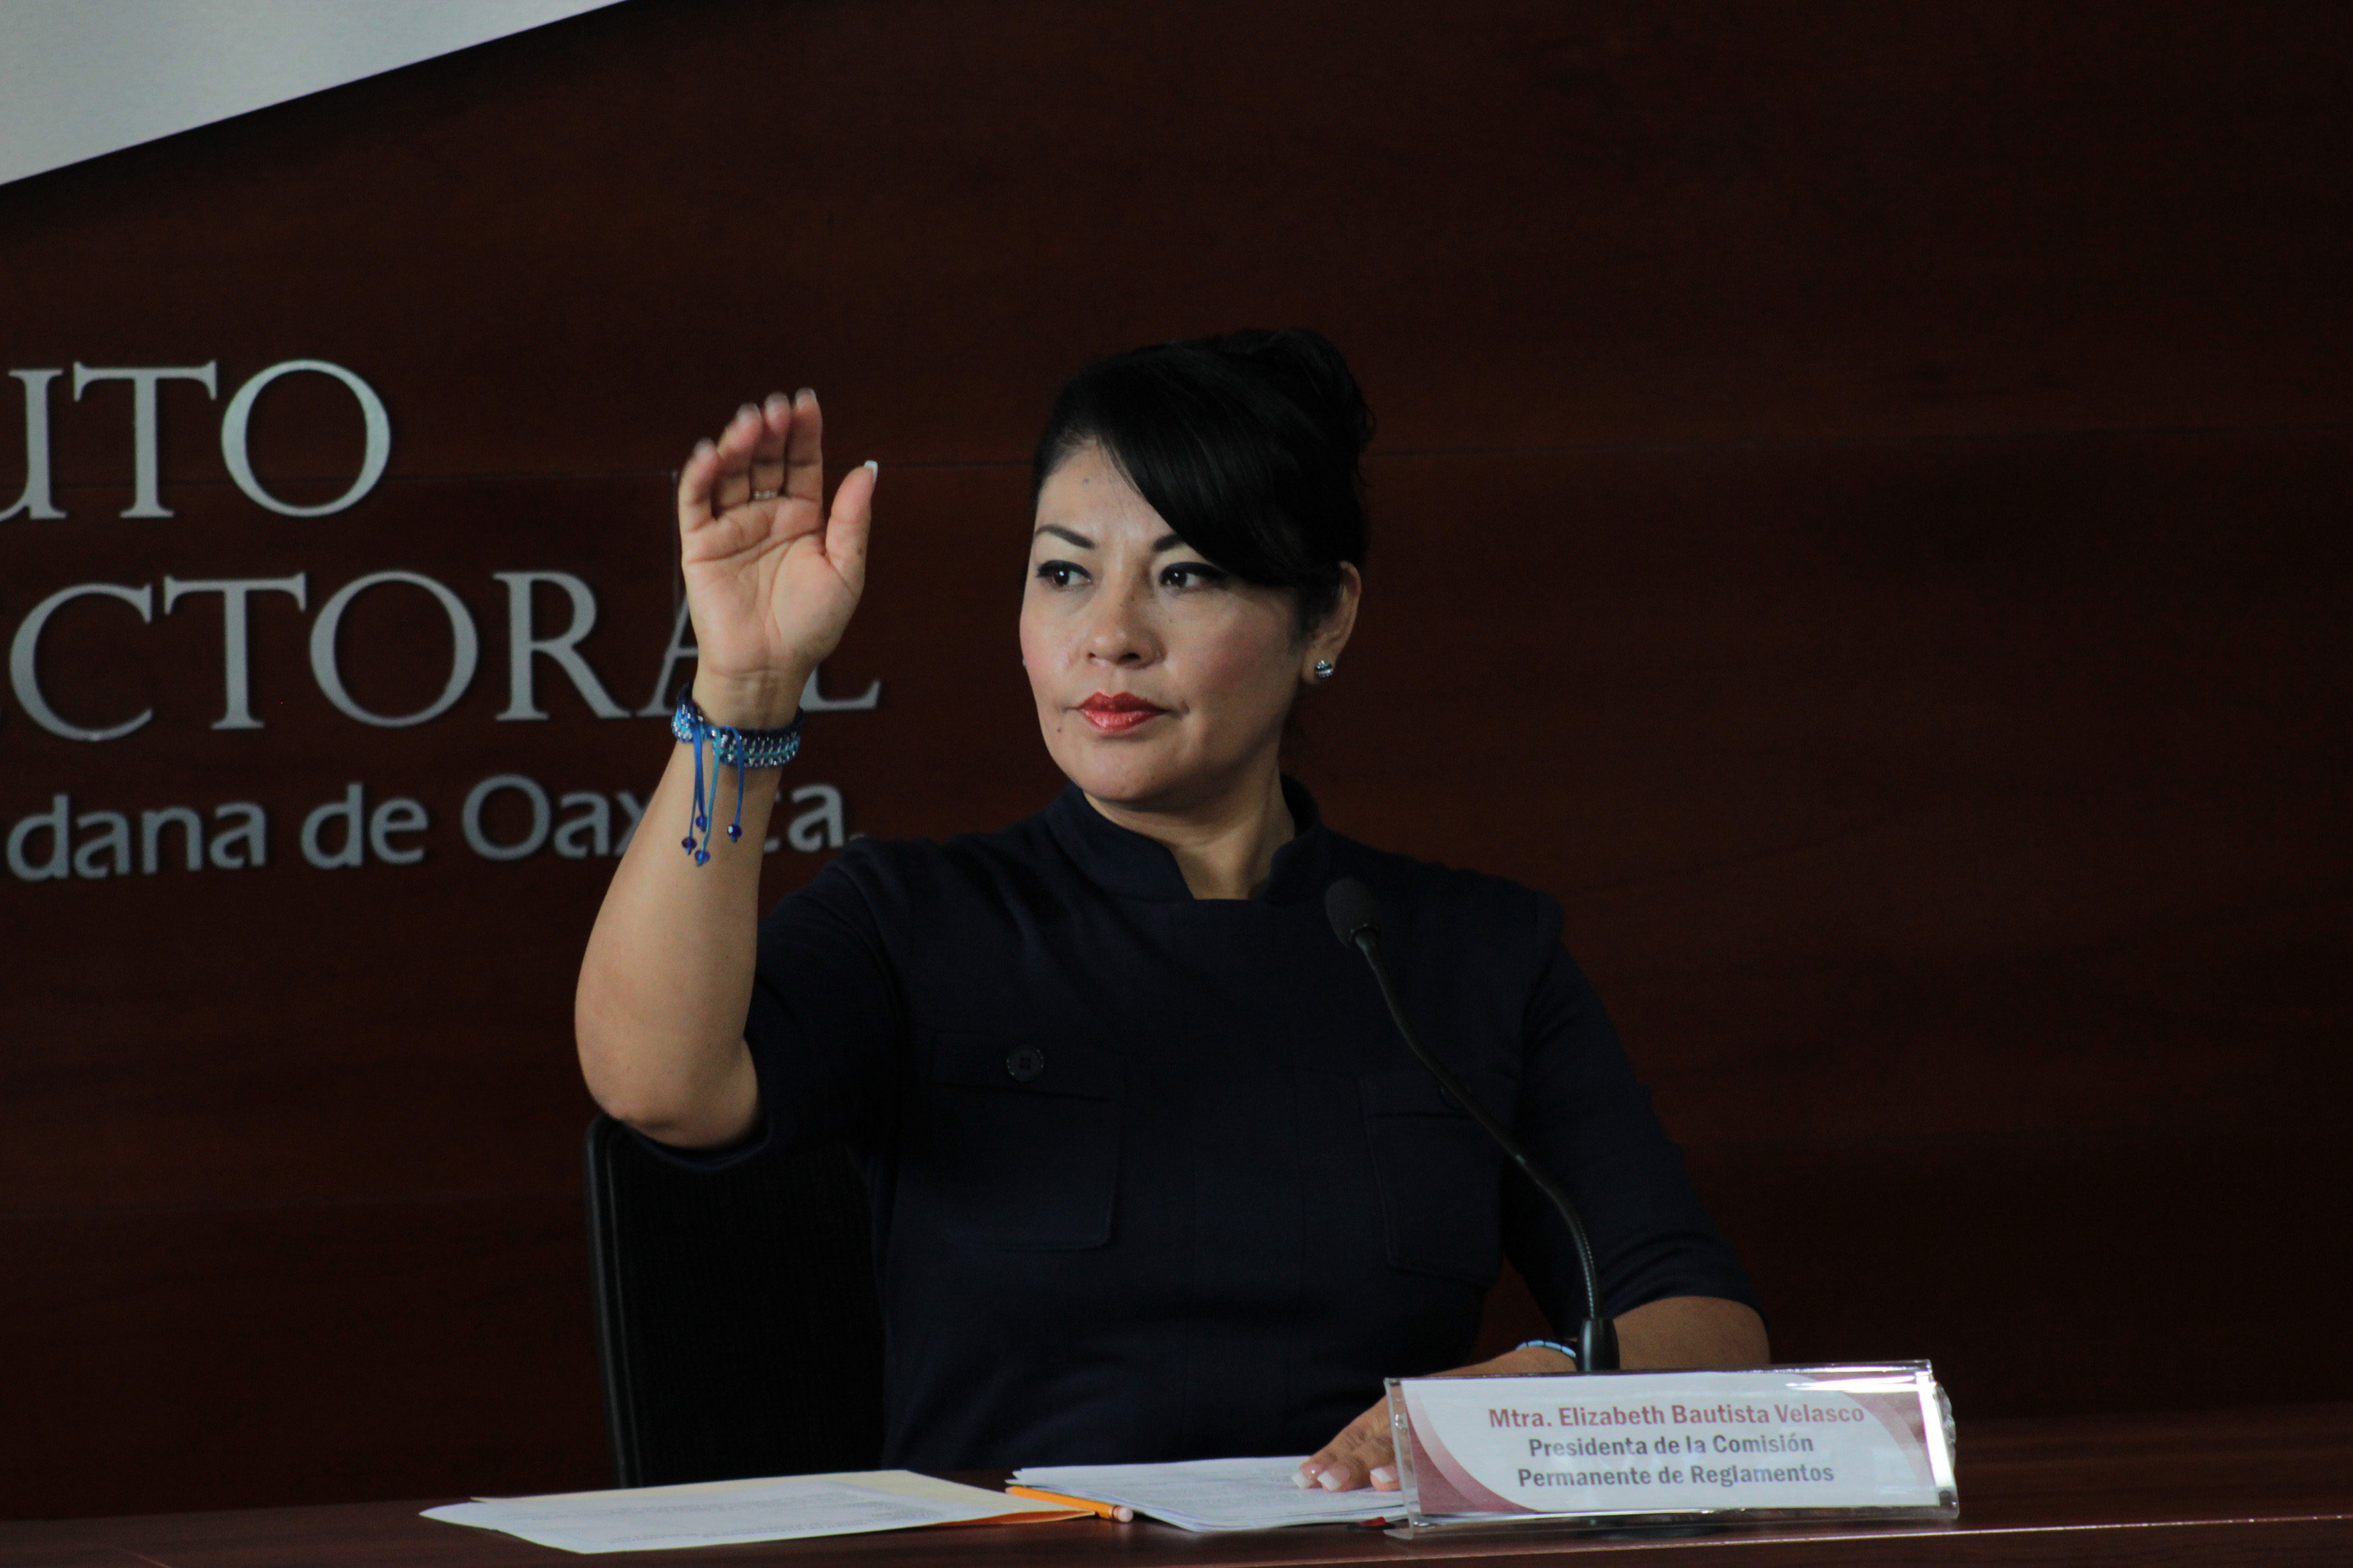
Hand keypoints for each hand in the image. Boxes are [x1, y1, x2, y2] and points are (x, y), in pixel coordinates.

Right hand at [677, 389, 875, 726]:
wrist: (769, 668)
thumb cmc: (811, 626)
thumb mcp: (845, 572)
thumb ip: (852, 521)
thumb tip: (867, 469)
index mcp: (803, 517)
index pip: (802, 463)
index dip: (804, 433)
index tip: (807, 403)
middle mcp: (767, 515)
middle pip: (766, 460)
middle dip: (770, 432)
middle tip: (775, 409)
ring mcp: (732, 526)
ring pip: (731, 473)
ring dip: (737, 445)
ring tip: (748, 424)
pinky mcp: (700, 542)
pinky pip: (696, 501)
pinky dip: (700, 475)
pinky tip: (709, 454)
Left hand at [1294, 1343, 1575, 1492]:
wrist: (1539, 1374)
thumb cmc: (1478, 1402)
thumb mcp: (1435, 1418)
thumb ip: (1403, 1444)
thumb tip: (1365, 1479)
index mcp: (1407, 1405)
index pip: (1364, 1430)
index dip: (1336, 1452)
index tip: (1307, 1475)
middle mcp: (1425, 1405)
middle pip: (1383, 1433)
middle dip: (1352, 1460)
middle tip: (1324, 1483)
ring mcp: (1452, 1411)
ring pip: (1417, 1437)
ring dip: (1392, 1461)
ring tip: (1372, 1481)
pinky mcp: (1481, 1418)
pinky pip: (1456, 1443)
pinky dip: (1438, 1461)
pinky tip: (1421, 1475)